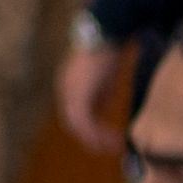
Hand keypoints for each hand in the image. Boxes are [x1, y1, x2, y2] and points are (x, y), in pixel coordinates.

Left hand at [55, 32, 130, 148]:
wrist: (107, 34)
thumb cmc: (109, 49)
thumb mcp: (104, 74)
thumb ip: (102, 90)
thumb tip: (106, 102)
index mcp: (70, 86)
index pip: (76, 113)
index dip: (90, 127)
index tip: (106, 136)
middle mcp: (66, 91)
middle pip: (75, 122)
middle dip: (91, 137)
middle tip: (109, 148)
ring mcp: (70, 94)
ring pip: (79, 126)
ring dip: (96, 139)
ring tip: (114, 147)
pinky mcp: (78, 96)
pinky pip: (87, 123)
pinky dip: (99, 134)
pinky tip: (116, 138)